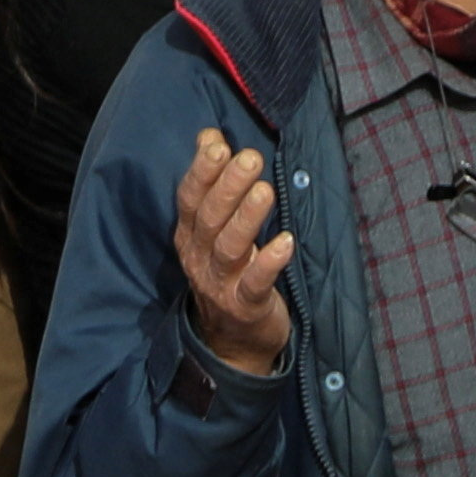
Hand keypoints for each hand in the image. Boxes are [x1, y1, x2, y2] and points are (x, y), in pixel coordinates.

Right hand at [175, 123, 295, 379]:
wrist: (232, 342)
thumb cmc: (229, 273)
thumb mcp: (215, 228)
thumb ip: (212, 182)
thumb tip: (209, 135)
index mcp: (190, 236)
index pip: (189, 199)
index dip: (201, 172)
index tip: (217, 143)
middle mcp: (199, 257)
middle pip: (208, 219)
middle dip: (227, 187)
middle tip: (250, 158)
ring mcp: (219, 283)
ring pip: (229, 247)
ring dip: (247, 218)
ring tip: (265, 191)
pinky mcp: (244, 306)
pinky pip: (255, 283)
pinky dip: (269, 262)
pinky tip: (285, 242)